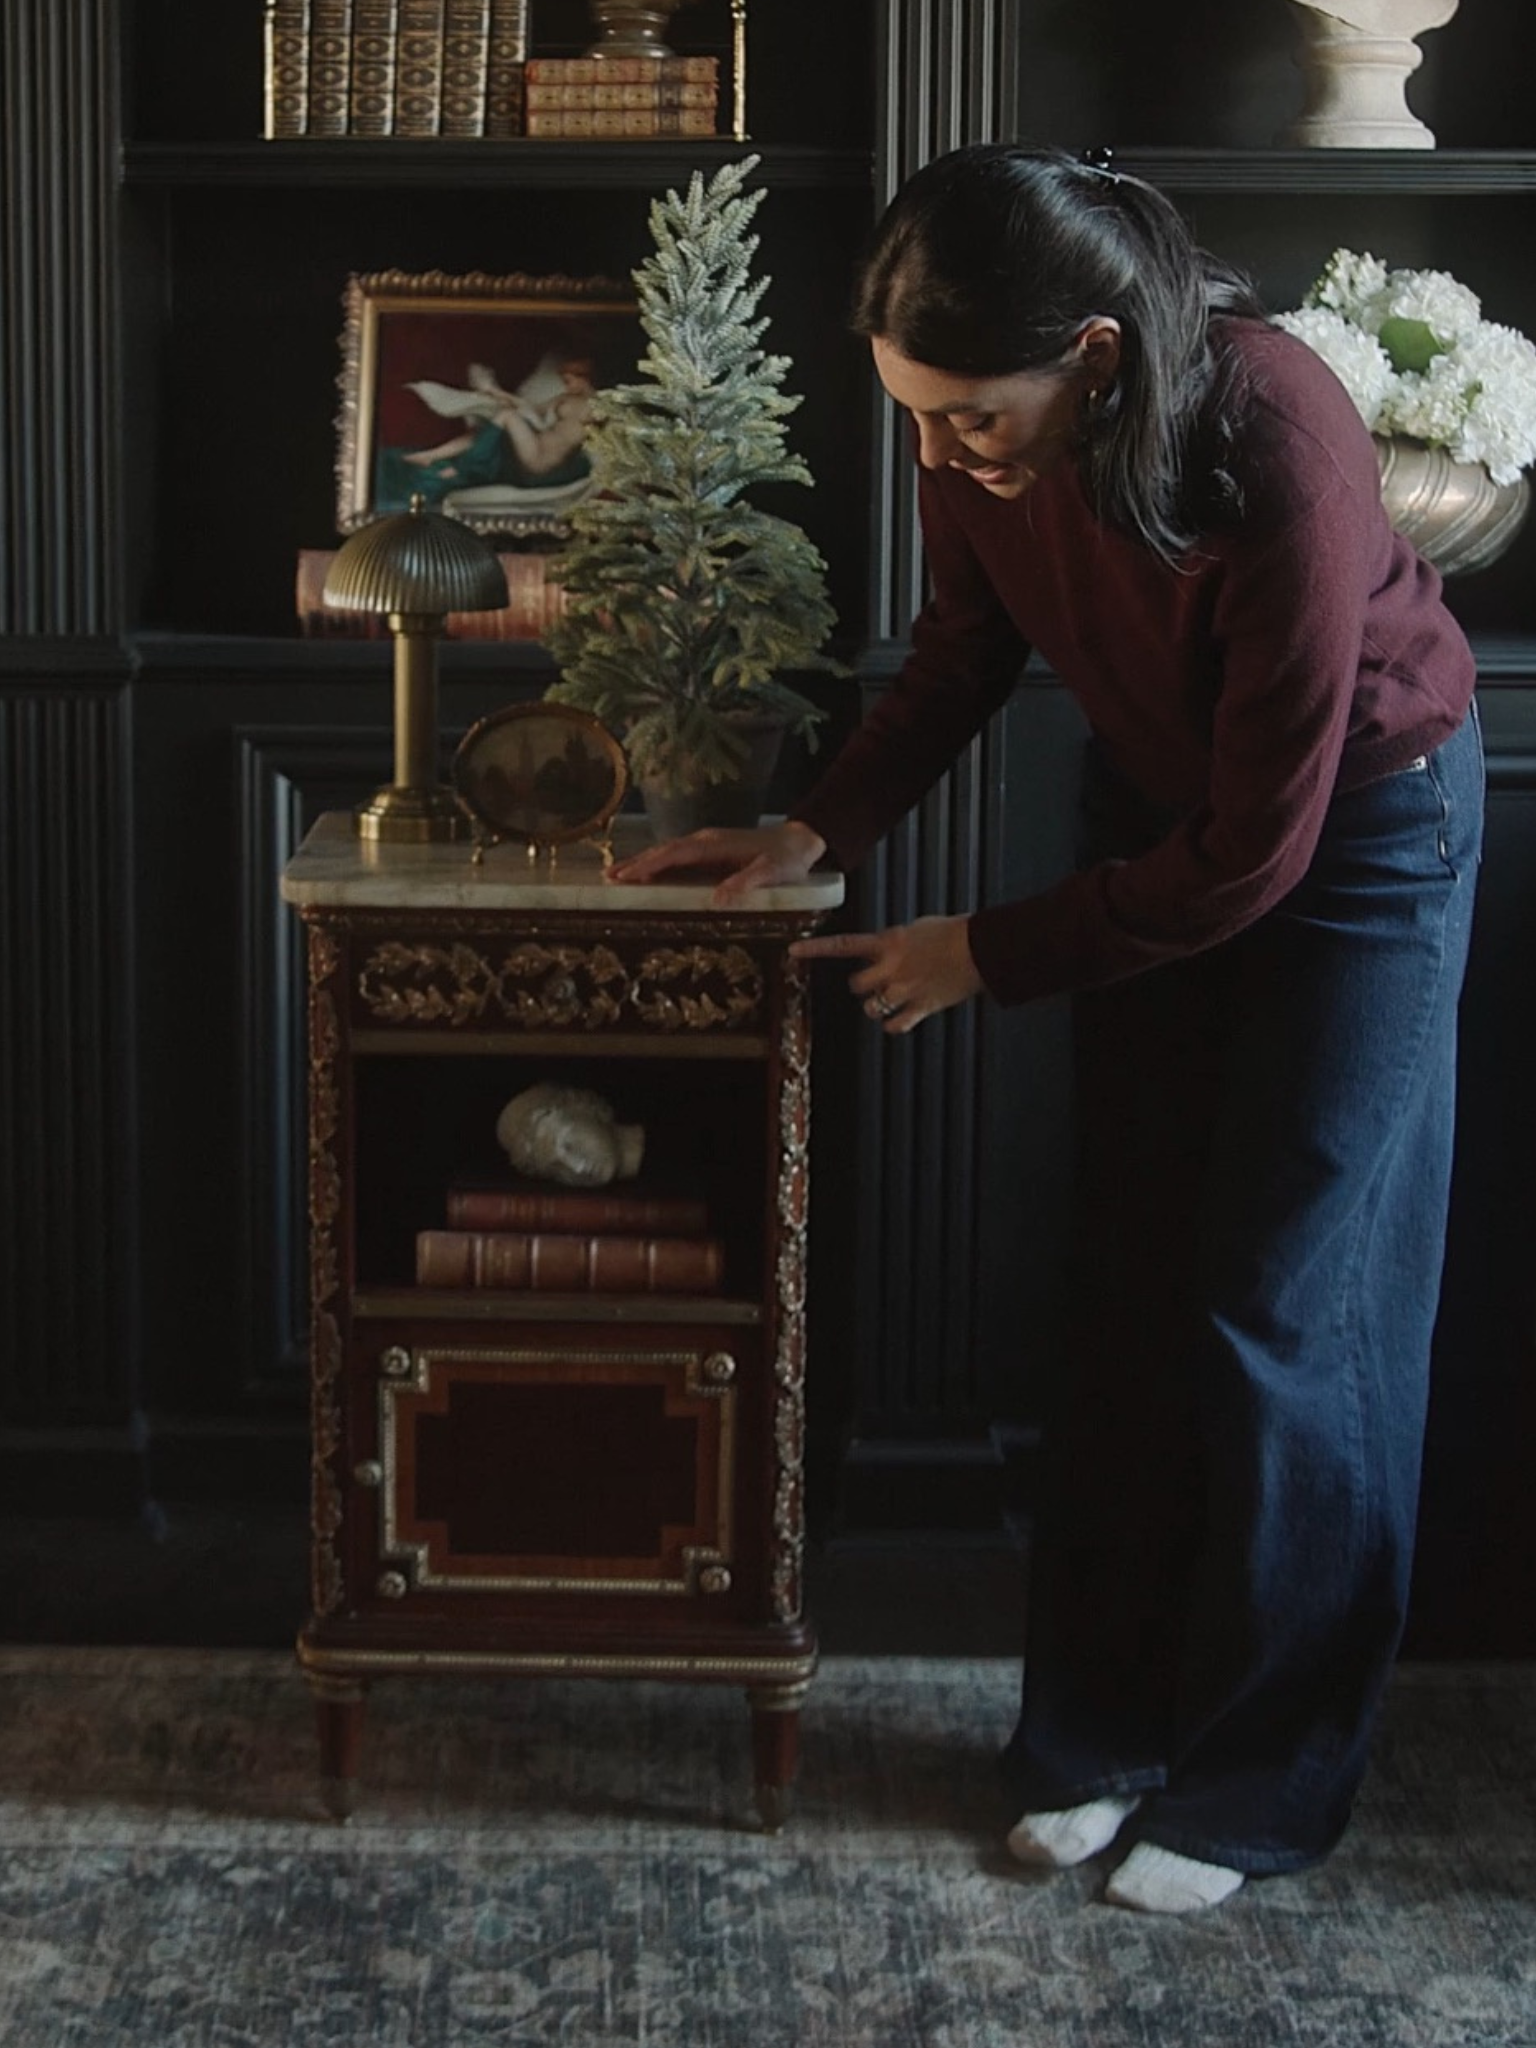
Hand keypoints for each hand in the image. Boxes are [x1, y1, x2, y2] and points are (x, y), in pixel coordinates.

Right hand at [607, 820, 826, 905]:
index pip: (675, 854)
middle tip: (608, 878)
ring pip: (667, 852)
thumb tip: (718, 899)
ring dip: (642, 863)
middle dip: (636, 863)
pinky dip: (657, 865)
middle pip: (663, 850)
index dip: (651, 864)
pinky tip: (645, 875)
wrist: (801, 842)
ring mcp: (706, 845)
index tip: (628, 876)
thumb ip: (747, 883)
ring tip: (616, 876)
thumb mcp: (772, 873)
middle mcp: (705, 841)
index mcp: (715, 845)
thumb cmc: (787, 860)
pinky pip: (676, 857)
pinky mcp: (709, 852)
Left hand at [789, 916, 983, 1032]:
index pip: (843, 945)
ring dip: (878, 1006)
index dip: (816, 949)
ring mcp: (904, 990)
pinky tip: (904, 1017)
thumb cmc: (953, 933)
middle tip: (878, 982)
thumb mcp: (916, 928)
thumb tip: (885, 949)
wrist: (981, 948)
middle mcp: (891, 967)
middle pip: (855, 985)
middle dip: (863, 986)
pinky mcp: (921, 1007)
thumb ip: (894, 941)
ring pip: (871, 1009)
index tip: (792, 952)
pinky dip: (896, 1025)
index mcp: (888, 942)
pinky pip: (895, 1026)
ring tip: (895, 998)